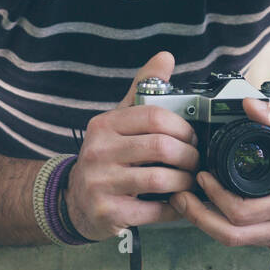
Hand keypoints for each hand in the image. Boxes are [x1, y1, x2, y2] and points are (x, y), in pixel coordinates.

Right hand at [63, 51, 200, 240]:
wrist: (74, 200)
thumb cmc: (106, 154)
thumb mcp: (118, 119)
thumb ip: (143, 89)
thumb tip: (165, 57)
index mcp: (104, 125)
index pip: (154, 116)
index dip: (182, 127)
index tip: (192, 136)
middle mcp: (98, 152)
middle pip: (161, 147)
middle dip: (188, 154)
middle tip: (195, 160)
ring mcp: (101, 184)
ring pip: (160, 179)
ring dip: (184, 181)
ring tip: (189, 179)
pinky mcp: (108, 212)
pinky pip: (154, 210)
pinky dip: (173, 206)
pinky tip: (177, 201)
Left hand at [169, 97, 269, 252]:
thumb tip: (248, 103)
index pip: (242, 212)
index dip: (214, 198)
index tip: (202, 176)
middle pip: (232, 236)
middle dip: (200, 219)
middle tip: (182, 197)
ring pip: (238, 242)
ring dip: (210, 224)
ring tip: (191, 201)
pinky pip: (249, 240)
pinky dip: (227, 227)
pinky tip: (214, 208)